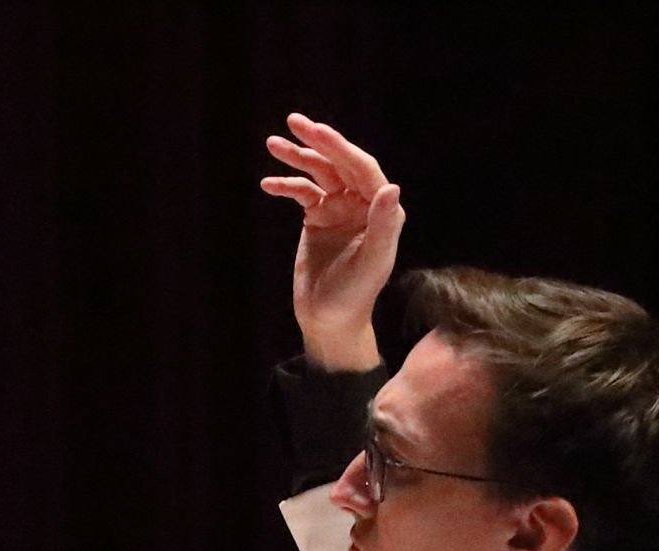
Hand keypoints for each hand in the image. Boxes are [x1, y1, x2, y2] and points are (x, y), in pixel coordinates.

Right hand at [261, 112, 403, 371]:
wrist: (330, 321)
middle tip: (293, 121)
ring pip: (318, 173)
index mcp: (381, 209)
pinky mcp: (318, 218)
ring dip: (296, 157)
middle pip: (339, 163)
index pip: (362, 168)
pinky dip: (286, 185)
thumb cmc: (355, 296)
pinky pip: (302, 192)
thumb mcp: (371, 263)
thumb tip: (390, 186)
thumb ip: (382, 226)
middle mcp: (362, 202)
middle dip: (316, 141)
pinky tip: (268, 184)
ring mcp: (339, 208)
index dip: (340, 147)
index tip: (316, 131)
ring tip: (272, 144)